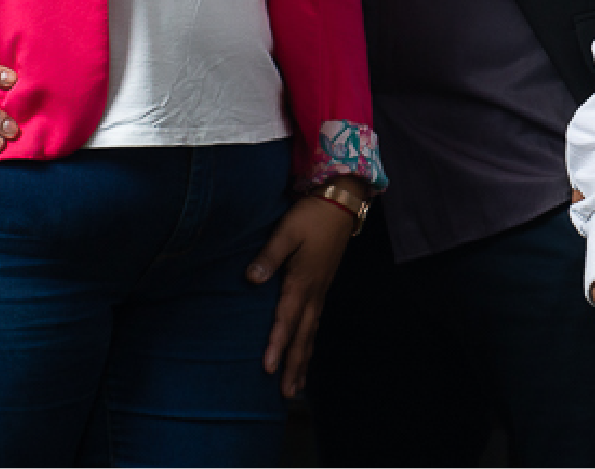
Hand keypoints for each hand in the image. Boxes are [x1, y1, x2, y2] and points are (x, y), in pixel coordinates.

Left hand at [244, 176, 362, 396]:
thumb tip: (251, 279)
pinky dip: (310, 341)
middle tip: (287, 393)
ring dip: (303, 358)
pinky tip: (306, 348)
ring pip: (312, 332)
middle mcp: (314, 291)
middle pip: (303, 336)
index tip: (267, 369)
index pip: (286, 320)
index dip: (276, 345)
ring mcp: (321, 289)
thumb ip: (269, 256)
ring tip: (297, 384)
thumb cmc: (311, 215)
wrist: (342, 202)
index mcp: (302, 281)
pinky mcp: (323, 284)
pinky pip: (316, 321)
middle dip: (294, 365)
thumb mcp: (287, 231)